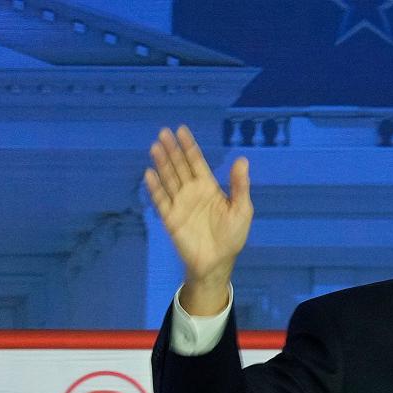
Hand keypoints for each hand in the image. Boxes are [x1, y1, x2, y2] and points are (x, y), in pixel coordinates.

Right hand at [144, 125, 251, 314]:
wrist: (218, 262)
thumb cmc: (232, 236)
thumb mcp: (242, 210)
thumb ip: (240, 186)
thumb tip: (242, 160)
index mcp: (208, 188)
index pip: (196, 162)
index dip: (189, 147)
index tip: (181, 130)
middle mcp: (192, 192)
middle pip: (179, 166)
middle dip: (172, 150)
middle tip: (164, 132)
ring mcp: (180, 204)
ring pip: (169, 179)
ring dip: (162, 163)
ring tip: (156, 147)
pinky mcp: (170, 218)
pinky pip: (161, 200)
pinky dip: (155, 188)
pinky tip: (150, 174)